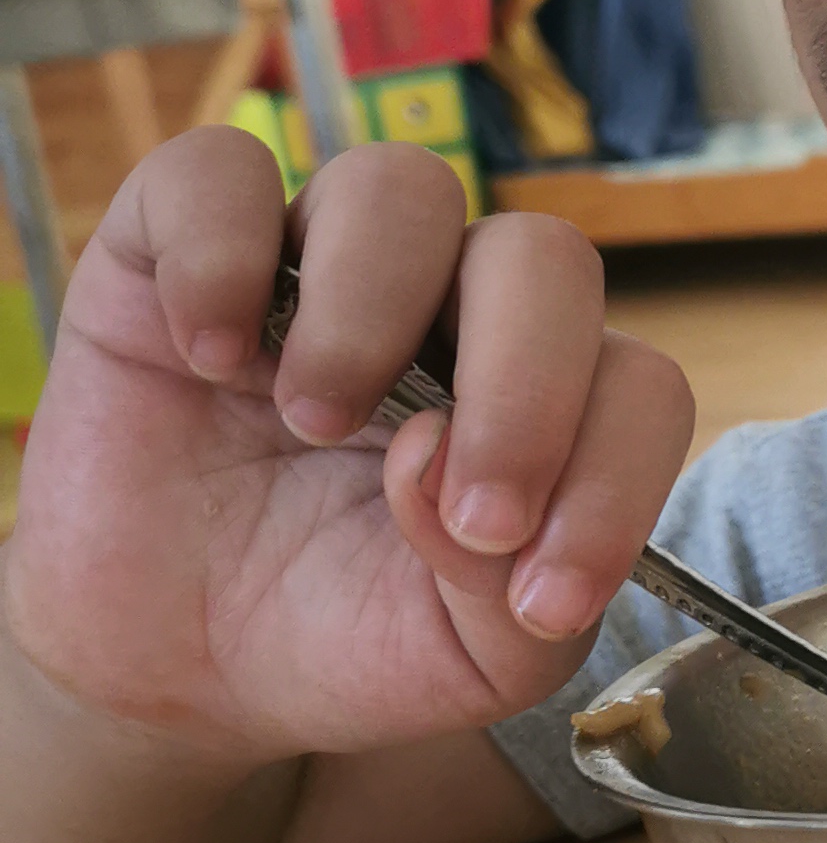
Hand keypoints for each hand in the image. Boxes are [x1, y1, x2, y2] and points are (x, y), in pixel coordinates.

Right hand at [3, 127, 692, 765]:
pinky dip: (220, 256)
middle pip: (543, 257)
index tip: (544, 595)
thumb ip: (509, 594)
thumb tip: (447, 466)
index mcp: (546, 403)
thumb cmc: (342, 641)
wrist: (175, 668)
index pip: (635, 384)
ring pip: (401, 186)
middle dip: (525, 386)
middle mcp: (450, 310)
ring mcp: (322, 264)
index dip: (614, 478)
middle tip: (464, 510)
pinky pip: (216, 174)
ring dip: (372, 312)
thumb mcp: (465, 666)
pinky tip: (208, 358)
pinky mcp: (182, 250)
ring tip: (311, 424)